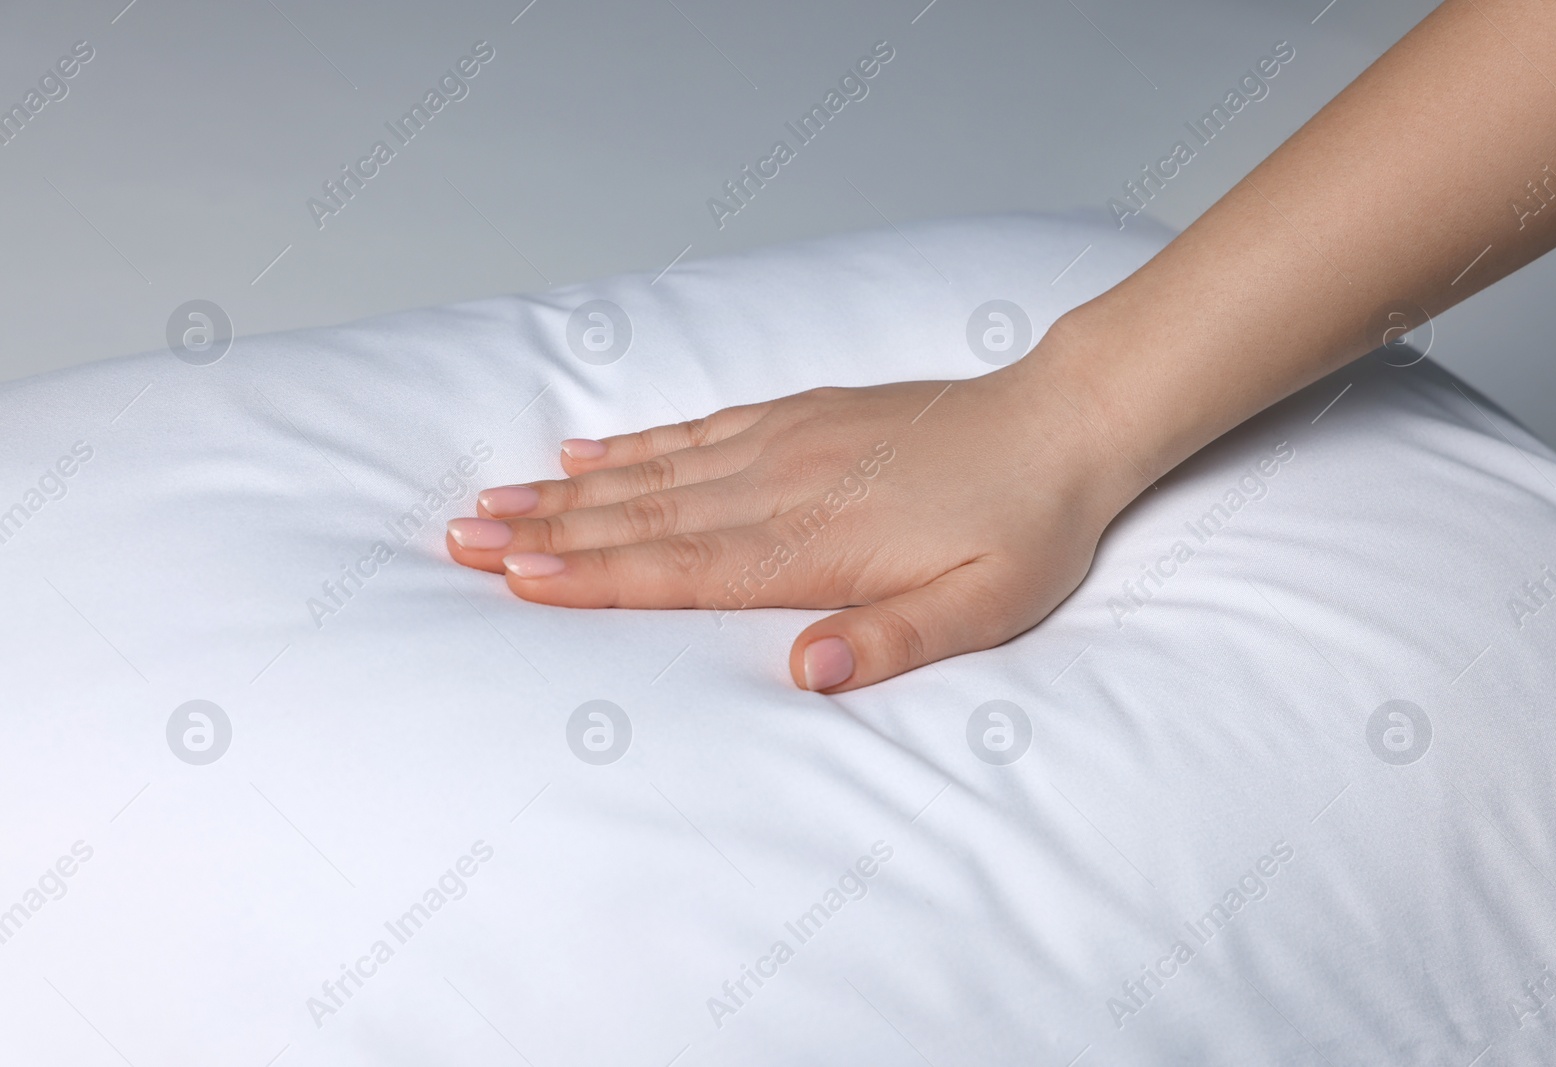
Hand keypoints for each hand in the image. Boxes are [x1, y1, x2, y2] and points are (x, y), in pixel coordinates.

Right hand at [446, 331, 1137, 691]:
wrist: (1061, 424)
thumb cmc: (1025, 526)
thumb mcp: (984, 607)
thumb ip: (892, 640)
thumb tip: (806, 672)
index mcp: (815, 543)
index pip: (681, 568)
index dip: (593, 575)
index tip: (512, 577)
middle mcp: (781, 486)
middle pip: (643, 517)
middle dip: (546, 531)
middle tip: (457, 536)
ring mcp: (782, 443)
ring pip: (654, 473)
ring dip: (567, 492)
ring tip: (492, 498)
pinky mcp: (796, 416)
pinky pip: (696, 429)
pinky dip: (634, 444)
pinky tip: (586, 452)